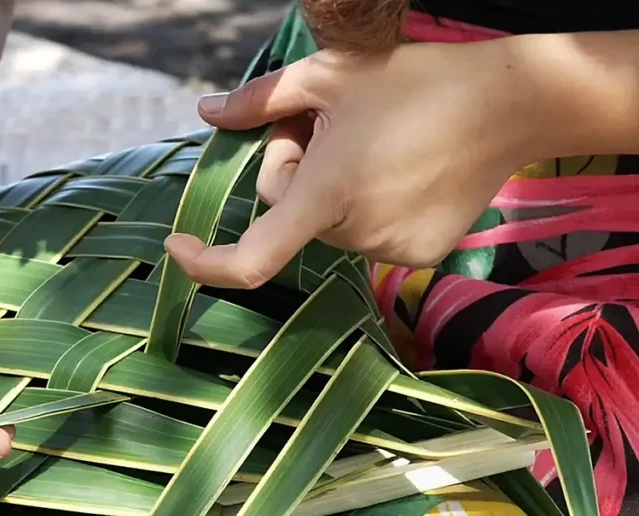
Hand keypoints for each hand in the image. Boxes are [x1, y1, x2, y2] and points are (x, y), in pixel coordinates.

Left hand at [166, 38, 534, 286]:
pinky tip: (401, 169)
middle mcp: (357, 233)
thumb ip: (259, 100)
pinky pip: (366, 235)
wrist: (511, 101)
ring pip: (328, 226)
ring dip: (332, 191)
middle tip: (332, 127)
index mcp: (327, 194)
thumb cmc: (414, 79)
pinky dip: (367, 207)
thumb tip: (206, 112)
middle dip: (296, 173)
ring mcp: (392, 250)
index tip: (178, 249)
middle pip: (290, 214)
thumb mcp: (328, 76)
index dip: (207, 264)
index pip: (254, 257)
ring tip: (375, 144)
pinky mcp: (420, 255)